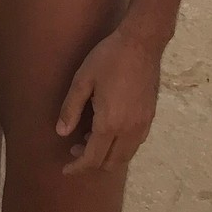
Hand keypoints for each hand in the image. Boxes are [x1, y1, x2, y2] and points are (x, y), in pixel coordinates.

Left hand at [55, 26, 162, 175]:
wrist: (141, 43)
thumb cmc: (108, 58)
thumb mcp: (82, 79)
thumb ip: (71, 108)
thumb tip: (61, 133)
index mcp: (109, 123)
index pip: (92, 159)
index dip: (77, 167)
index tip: (65, 168)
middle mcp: (129, 131)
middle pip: (110, 163)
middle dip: (91, 162)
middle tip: (75, 146)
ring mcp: (142, 126)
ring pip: (124, 157)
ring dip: (106, 156)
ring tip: (90, 137)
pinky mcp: (150, 118)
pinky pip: (134, 144)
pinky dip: (120, 147)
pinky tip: (109, 129)